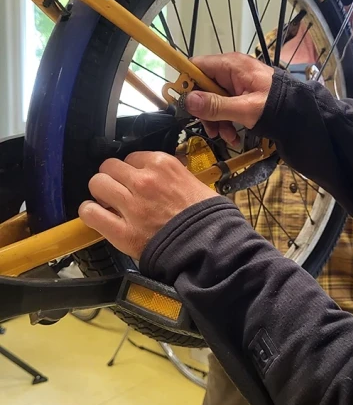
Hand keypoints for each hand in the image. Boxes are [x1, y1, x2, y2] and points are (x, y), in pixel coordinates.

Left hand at [78, 152, 216, 259]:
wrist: (211, 247)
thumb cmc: (209, 219)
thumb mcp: (196, 184)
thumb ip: (174, 177)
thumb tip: (162, 180)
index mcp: (162, 165)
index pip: (132, 157)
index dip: (132, 170)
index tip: (135, 180)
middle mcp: (143, 180)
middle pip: (109, 166)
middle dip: (112, 177)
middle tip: (118, 190)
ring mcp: (130, 205)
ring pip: (97, 183)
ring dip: (100, 192)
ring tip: (107, 202)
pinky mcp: (122, 231)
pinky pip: (90, 213)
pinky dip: (90, 213)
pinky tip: (97, 216)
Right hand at [185, 53, 273, 143]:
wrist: (301, 115)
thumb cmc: (277, 107)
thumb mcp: (245, 109)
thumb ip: (216, 106)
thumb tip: (188, 101)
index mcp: (231, 65)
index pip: (196, 66)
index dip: (186, 83)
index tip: (182, 104)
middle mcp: (231, 71)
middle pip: (203, 87)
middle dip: (205, 111)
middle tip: (210, 129)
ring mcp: (237, 84)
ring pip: (214, 100)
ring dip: (216, 121)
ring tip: (226, 137)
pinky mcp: (242, 96)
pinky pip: (226, 107)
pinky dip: (226, 122)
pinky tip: (233, 137)